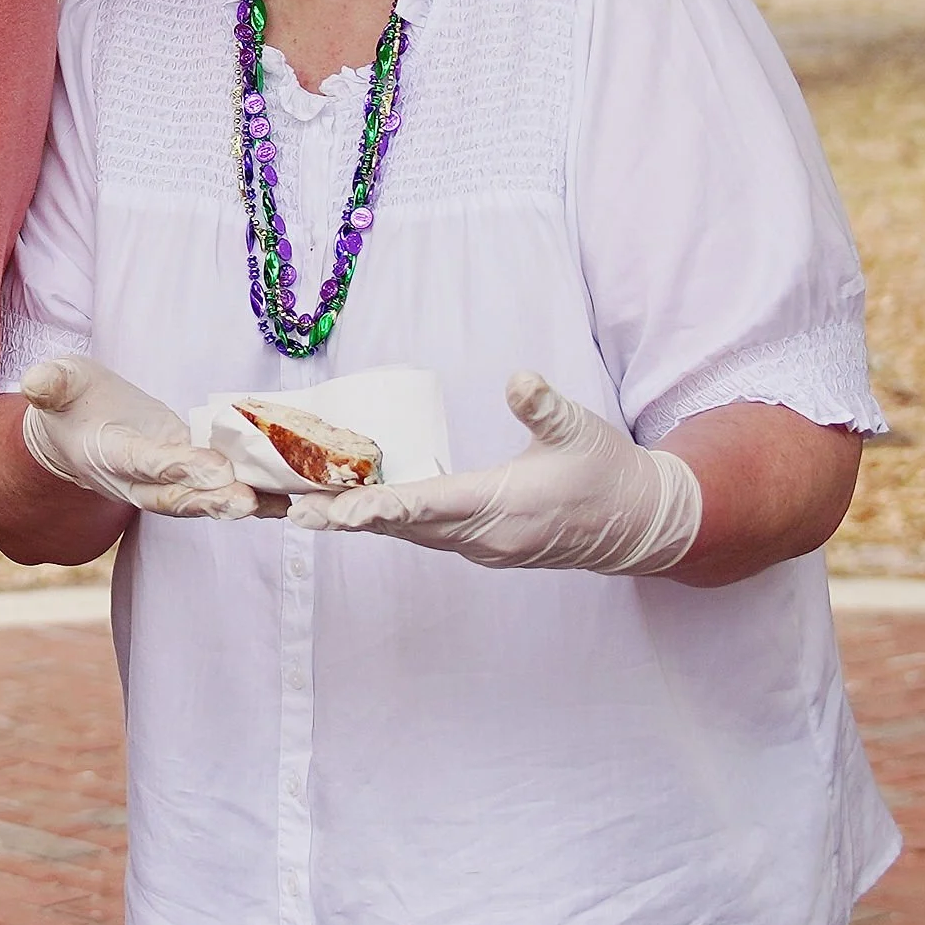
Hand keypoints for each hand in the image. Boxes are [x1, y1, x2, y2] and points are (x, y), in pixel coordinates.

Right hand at [20, 357, 255, 521]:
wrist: (72, 434)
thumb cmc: (68, 401)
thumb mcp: (58, 382)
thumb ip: (51, 382)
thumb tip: (37, 382)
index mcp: (107, 454)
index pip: (143, 462)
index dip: (175, 467)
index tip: (210, 468)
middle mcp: (136, 480)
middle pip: (176, 496)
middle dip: (213, 499)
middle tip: (247, 500)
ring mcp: (164, 484)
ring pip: (201, 501)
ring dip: (238, 504)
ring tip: (278, 503)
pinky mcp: (187, 477)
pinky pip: (217, 492)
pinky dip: (250, 499)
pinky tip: (284, 499)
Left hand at [289, 370, 702, 575]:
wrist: (639, 523)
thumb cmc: (608, 471)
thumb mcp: (580, 430)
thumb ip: (544, 406)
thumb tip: (519, 378)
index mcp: (501, 507)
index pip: (428, 508)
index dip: (378, 508)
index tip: (333, 511)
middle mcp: (482, 536)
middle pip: (400, 526)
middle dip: (342, 519)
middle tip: (285, 511)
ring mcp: (479, 546)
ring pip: (405, 533)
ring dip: (353, 523)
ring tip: (295, 512)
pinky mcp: (480, 544)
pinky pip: (420, 533)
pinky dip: (381, 521)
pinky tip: (347, 508)